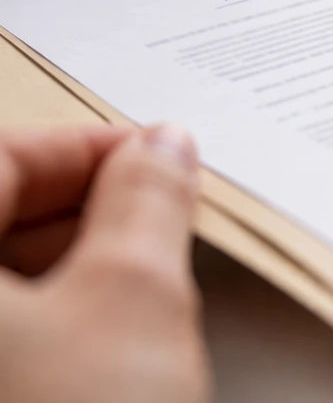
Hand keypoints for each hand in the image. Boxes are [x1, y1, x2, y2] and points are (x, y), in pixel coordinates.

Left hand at [0, 125, 209, 402]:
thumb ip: (147, 200)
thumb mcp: (133, 295)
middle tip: (156, 211)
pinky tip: (105, 340)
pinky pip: (11, 332)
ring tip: (142, 282)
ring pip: (3, 279)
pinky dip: (53, 317)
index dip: (84, 146)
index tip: (152, 152)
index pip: (0, 158)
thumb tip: (163, 150)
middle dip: (84, 207)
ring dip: (73, 263)